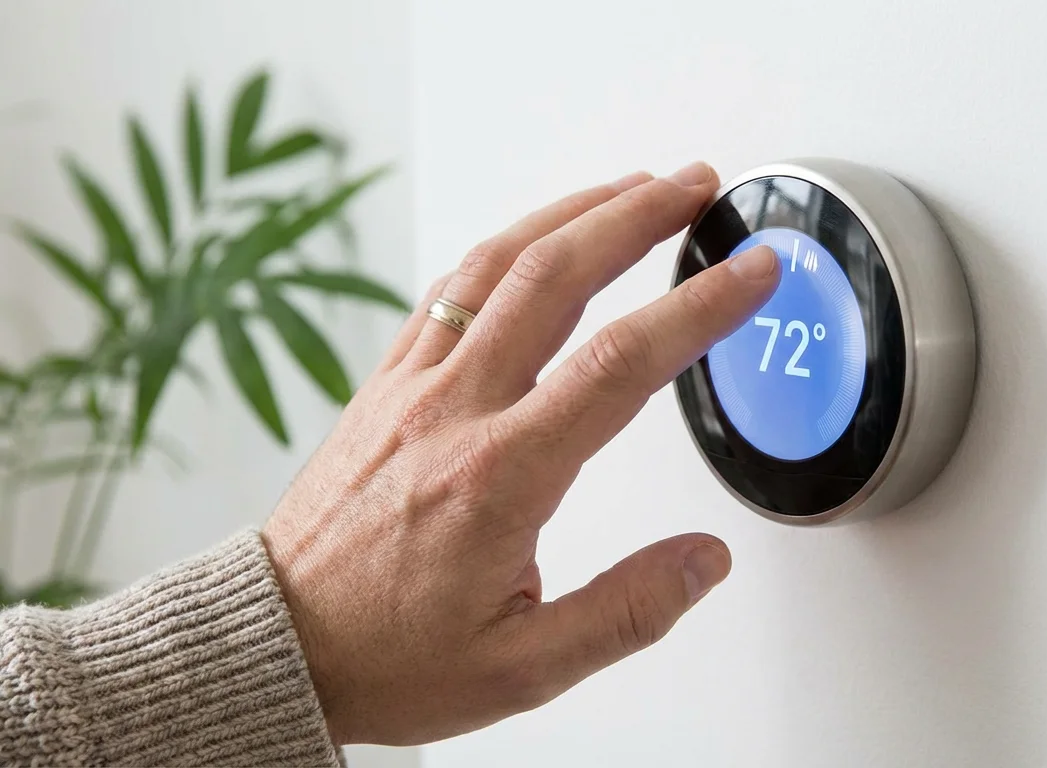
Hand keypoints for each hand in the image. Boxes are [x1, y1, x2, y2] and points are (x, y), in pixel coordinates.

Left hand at [261, 162, 779, 745]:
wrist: (277, 646)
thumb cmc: (388, 658)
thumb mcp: (525, 668)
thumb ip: (627, 611)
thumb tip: (706, 560)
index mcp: (501, 476)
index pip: (620, 363)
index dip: (699, 306)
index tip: (750, 271)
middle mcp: (454, 411)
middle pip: (556, 276)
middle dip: (636, 215)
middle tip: (695, 186)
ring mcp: (412, 387)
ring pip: (496, 265)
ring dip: (571, 212)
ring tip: (630, 188)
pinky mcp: (385, 385)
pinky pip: (446, 290)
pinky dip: (503, 248)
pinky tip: (533, 240)